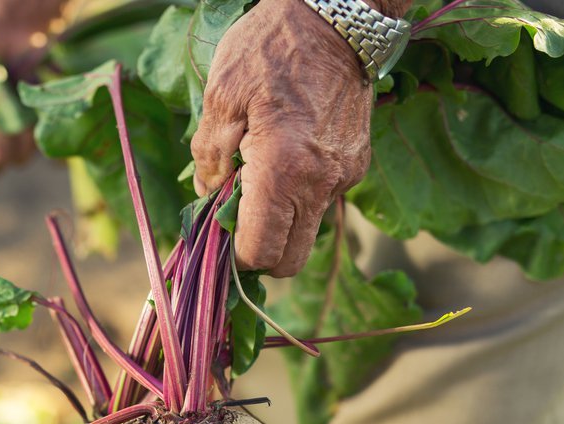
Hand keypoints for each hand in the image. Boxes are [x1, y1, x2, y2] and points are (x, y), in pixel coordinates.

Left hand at [191, 0, 373, 276]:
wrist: (336, 15)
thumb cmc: (270, 50)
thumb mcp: (220, 100)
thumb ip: (208, 161)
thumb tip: (208, 199)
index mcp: (284, 172)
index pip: (262, 253)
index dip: (234, 256)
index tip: (216, 234)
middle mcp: (321, 183)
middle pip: (290, 258)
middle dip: (258, 251)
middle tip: (231, 218)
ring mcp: (344, 176)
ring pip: (305, 230)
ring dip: (277, 220)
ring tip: (252, 175)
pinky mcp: (355, 163)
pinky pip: (319, 199)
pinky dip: (295, 194)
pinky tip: (279, 155)